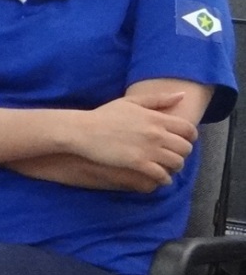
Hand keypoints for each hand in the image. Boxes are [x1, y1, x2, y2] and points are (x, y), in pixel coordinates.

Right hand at [72, 93, 198, 188]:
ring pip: (176, 162)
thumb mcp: (131, 102)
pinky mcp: (138, 163)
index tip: (183, 141)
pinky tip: (160, 178)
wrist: (84, 130)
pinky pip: (161, 175)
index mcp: (156, 118)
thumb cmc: (104, 115)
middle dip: (183, 153)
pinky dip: (164, 179)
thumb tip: (182, 95)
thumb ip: (158, 99)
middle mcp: (156, 134)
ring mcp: (148, 149)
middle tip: (174, 155)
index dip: (190, 137)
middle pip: (185, 148)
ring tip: (167, 168)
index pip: (188, 129)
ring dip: (175, 167)